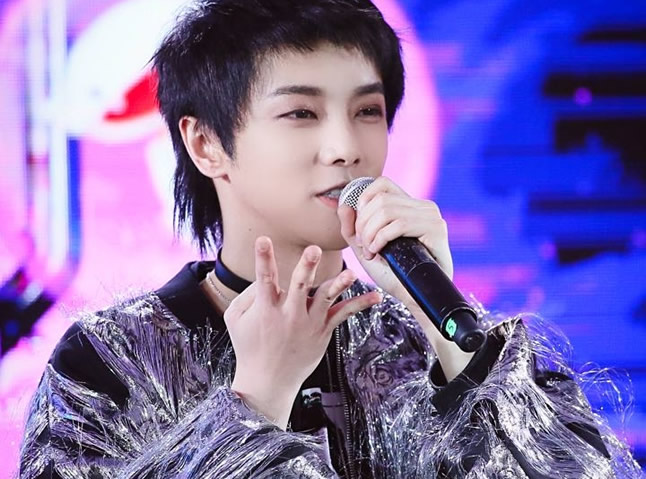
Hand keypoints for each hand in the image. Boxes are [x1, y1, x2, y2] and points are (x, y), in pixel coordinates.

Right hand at [225, 236, 381, 428]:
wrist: (268, 382)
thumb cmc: (249, 346)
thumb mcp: (235, 319)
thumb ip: (247, 295)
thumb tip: (262, 276)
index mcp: (265, 308)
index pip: (263, 279)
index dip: (263, 258)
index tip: (263, 239)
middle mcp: (289, 314)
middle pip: (300, 286)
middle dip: (307, 267)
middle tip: (313, 250)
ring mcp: (308, 323)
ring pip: (326, 299)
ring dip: (339, 284)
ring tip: (350, 274)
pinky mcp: (323, 331)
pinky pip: (343, 314)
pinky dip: (360, 304)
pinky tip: (376, 296)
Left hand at [337, 176, 452, 311]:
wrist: (414, 297)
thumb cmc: (392, 274)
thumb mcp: (365, 247)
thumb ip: (351, 228)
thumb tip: (344, 205)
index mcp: (408, 206)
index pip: (382, 184)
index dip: (363, 200)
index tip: (359, 227)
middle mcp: (422, 206)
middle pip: (380, 199)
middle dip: (363, 224)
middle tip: (364, 246)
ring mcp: (431, 216)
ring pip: (387, 210)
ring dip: (370, 233)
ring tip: (370, 251)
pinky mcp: (436, 229)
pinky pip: (400, 224)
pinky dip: (381, 238)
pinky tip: (378, 252)